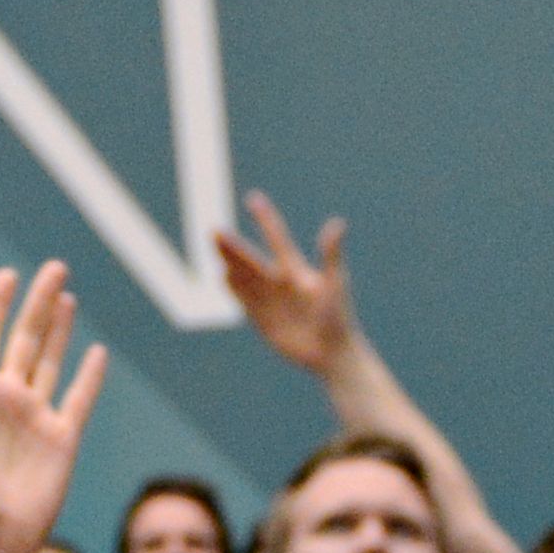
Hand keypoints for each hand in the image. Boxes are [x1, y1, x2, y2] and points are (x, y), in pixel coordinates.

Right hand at [210, 191, 362, 378]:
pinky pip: (244, 300)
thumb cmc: (338, 316)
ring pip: (244, 277)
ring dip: (229, 262)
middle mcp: (280, 282)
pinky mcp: (262, 319)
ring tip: (215, 246)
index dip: (265, 219)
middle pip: (251, 259)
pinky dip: (233, 289)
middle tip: (215, 231)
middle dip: (233, 246)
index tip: (253, 199)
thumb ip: (331, 255)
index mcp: (297, 270)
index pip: (277, 239)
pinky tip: (222, 276)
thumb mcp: (335, 283)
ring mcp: (269, 300)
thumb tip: (337, 224)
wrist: (331, 353)